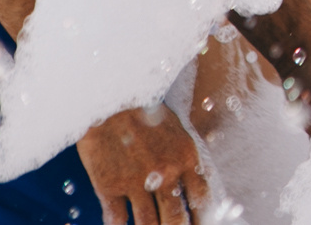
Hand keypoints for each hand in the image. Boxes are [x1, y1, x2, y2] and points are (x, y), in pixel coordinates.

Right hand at [76, 106, 209, 224]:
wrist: (108, 99)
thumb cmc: (144, 111)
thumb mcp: (176, 130)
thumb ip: (185, 158)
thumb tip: (195, 183)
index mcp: (185, 158)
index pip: (201, 199)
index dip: (202, 218)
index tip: (200, 224)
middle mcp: (164, 173)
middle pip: (176, 219)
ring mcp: (135, 182)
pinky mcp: (109, 186)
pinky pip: (116, 221)